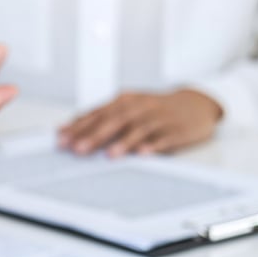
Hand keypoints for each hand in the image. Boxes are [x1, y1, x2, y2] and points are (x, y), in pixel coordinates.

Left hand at [57, 89, 223, 156]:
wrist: (196, 103)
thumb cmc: (154, 109)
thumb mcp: (128, 108)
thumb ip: (101, 118)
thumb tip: (69, 130)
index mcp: (124, 101)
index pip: (97, 114)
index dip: (78, 127)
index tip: (61, 139)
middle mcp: (139, 107)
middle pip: (114, 121)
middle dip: (94, 135)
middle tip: (77, 149)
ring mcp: (158, 118)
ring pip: (138, 129)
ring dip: (123, 142)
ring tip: (109, 155)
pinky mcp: (176, 130)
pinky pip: (164, 138)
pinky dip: (154, 145)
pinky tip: (144, 153)